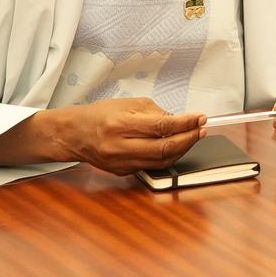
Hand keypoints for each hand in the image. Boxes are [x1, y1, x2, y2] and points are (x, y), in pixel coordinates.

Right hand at [53, 96, 205, 174]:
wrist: (74, 134)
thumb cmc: (100, 115)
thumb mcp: (128, 104)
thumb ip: (155, 112)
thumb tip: (180, 121)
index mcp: (120, 125)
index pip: (161, 126)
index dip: (185, 123)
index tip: (200, 118)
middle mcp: (120, 147)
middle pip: (164, 148)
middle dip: (189, 139)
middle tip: (201, 129)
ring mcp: (121, 163)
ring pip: (161, 161)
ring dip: (182, 149)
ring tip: (193, 137)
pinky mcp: (123, 172)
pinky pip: (152, 166)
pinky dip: (168, 157)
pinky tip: (177, 147)